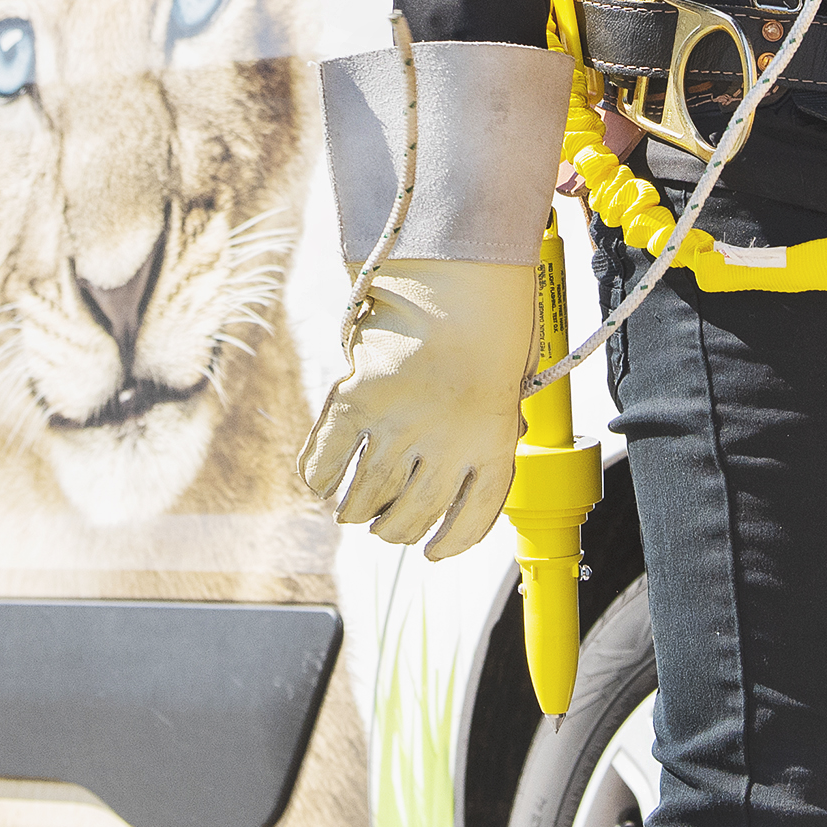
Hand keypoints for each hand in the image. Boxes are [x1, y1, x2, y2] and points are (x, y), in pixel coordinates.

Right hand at [301, 253, 537, 557]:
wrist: (457, 273)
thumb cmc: (486, 326)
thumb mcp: (507, 388)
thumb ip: (488, 437)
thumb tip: (464, 485)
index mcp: (495, 444)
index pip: (471, 520)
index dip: (449, 544)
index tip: (433, 553)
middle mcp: (450, 443)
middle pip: (413, 518)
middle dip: (394, 531)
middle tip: (383, 526)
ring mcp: (402, 423)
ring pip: (368, 500)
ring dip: (357, 512)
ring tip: (353, 510)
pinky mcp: (358, 401)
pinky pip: (327, 462)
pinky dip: (320, 478)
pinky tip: (323, 482)